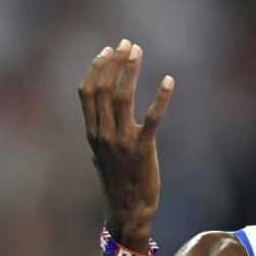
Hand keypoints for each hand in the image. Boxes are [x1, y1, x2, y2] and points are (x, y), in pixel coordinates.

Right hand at [78, 39, 174, 245]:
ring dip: (131, 70)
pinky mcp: (143, 149)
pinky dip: (160, 97)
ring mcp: (121, 141)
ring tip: (139, 51)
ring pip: (123, 97)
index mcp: (91, 133)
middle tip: (127, 44)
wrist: (128, 211)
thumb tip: (97, 122)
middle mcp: (103, 134)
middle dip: (115, 62)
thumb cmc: (117, 183)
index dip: (96, 68)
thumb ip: (98, 136)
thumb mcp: (100, 157)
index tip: (107, 50)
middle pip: (104, 89)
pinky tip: (168, 81)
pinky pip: (152, 118)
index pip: (87, 93)